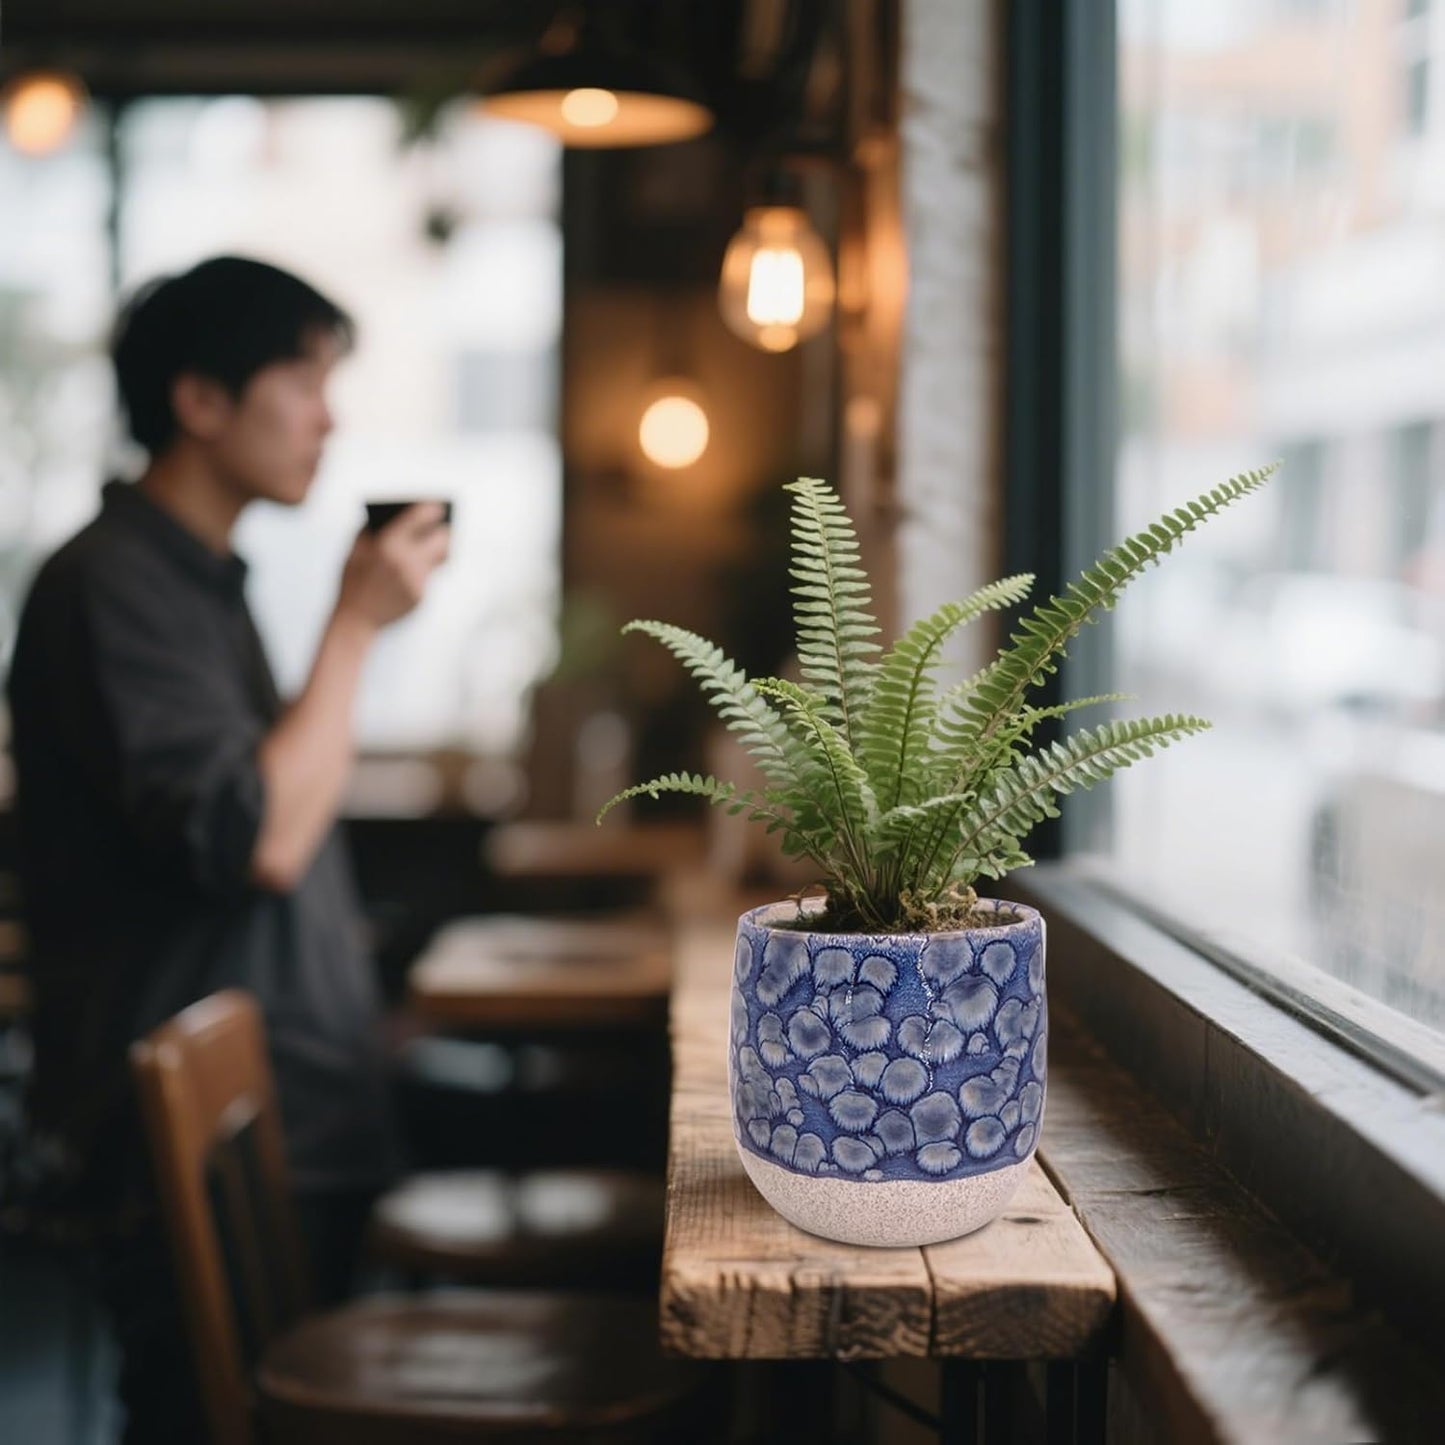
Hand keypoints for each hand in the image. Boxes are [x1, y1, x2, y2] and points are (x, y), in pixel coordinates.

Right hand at [334, 503, 449, 631]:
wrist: (356, 619)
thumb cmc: (353, 580)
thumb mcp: (355, 550)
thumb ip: (372, 529)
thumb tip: (394, 514)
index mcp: (388, 544)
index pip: (420, 517)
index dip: (431, 509)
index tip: (437, 505)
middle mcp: (407, 561)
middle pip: (442, 538)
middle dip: (443, 531)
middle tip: (445, 526)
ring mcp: (416, 579)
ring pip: (440, 559)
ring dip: (439, 551)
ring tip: (442, 542)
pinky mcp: (421, 596)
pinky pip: (429, 576)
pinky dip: (424, 570)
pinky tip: (423, 565)